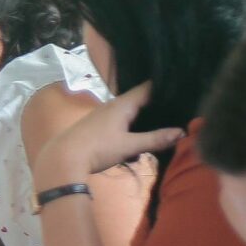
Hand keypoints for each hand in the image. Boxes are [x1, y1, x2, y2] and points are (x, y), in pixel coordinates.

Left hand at [37, 85, 185, 186]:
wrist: (64, 158)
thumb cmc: (98, 148)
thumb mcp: (129, 145)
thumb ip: (155, 139)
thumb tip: (182, 132)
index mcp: (123, 103)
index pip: (148, 88)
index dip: (164, 87)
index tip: (181, 90)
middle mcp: (113, 104)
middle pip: (139, 99)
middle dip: (156, 103)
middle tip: (177, 107)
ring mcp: (104, 114)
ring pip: (130, 111)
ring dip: (144, 116)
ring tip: (163, 120)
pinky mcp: (98, 125)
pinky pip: (121, 120)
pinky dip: (132, 125)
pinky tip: (139, 135)